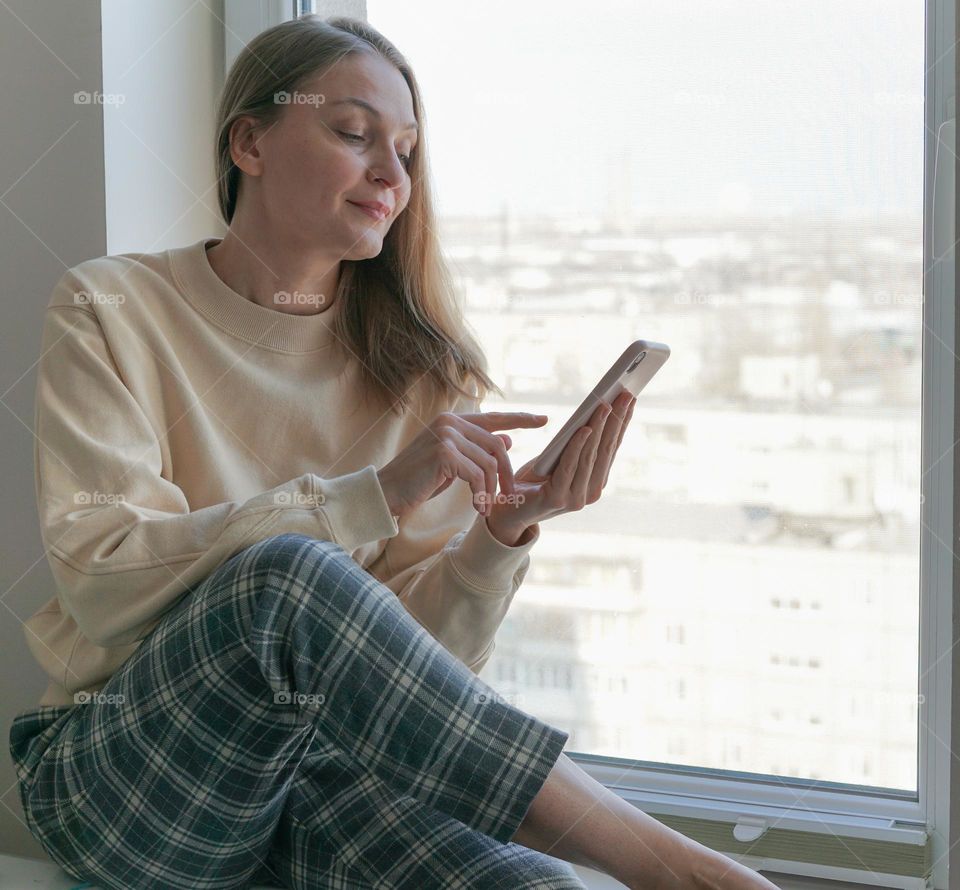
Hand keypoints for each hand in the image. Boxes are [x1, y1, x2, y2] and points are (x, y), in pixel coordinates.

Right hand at [376, 410, 548, 521]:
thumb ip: (477, 450)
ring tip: (485, 506)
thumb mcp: (453, 464)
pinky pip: (476, 476)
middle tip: (510, 494)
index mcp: (453, 421)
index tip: (543, 419)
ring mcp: (446, 435)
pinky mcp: (444, 453)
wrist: (387, 492)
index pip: (494, 417)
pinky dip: (480, 495)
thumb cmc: (418, 480)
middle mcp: (450, 422)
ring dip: (491, 490)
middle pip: (495, 446)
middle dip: (506, 473)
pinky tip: (477, 508)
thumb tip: (507, 440)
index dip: (520, 418)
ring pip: (488, 463)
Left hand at [486, 391, 636, 539]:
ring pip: (591, 455)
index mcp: (594, 481)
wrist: (506, 511)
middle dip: (617, 419)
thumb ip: (573, 447)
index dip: (622, 422)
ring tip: (606, 404)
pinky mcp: (558, 499)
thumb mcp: (557, 459)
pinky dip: (578, 446)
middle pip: (606, 449)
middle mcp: (590, 492)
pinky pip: (570, 466)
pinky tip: (585, 428)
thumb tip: (590, 417)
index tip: (629, 397)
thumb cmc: (532, 481)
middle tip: (624, 394)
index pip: (612, 447)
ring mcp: (576, 498)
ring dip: (599, 427)